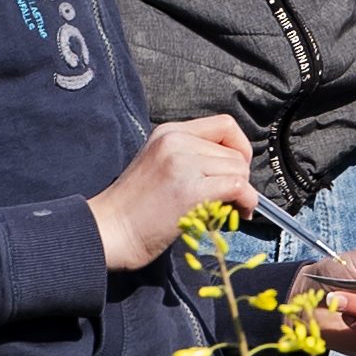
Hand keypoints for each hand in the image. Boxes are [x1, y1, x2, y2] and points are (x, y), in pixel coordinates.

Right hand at [86, 116, 254, 270]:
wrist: (110, 230)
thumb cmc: (135, 208)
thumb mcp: (160, 164)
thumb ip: (192, 157)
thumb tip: (234, 169)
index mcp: (170, 132)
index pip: (225, 125)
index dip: (240, 148)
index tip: (235, 172)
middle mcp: (177, 140)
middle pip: (235, 153)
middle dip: (240, 178)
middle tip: (229, 201)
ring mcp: (183, 163)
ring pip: (239, 170)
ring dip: (242, 193)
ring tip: (227, 211)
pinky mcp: (189, 189)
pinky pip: (237, 187)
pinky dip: (245, 202)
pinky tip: (234, 216)